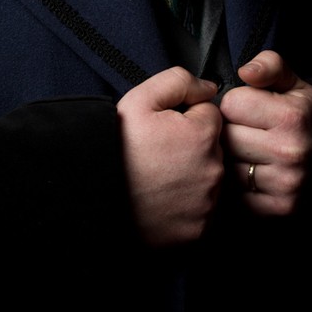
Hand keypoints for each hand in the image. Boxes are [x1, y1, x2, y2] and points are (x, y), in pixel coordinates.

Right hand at [117, 66, 222, 245]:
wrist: (97, 197)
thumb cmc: (118, 149)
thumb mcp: (140, 99)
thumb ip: (179, 81)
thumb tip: (208, 88)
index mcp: (204, 135)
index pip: (210, 114)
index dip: (186, 116)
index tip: (165, 128)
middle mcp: (213, 170)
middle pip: (212, 146)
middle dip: (191, 145)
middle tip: (159, 152)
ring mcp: (208, 203)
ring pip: (207, 176)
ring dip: (191, 173)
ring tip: (159, 175)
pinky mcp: (199, 229)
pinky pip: (201, 208)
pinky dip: (187, 203)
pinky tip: (163, 198)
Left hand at [220, 50, 311, 215]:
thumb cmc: (311, 116)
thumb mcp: (295, 82)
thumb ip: (269, 65)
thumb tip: (245, 72)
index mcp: (291, 117)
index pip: (231, 104)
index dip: (236, 102)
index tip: (249, 108)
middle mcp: (289, 152)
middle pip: (226, 136)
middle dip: (231, 129)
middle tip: (248, 129)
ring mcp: (285, 184)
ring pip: (227, 166)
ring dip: (232, 158)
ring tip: (251, 150)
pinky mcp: (279, 209)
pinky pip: (236, 194)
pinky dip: (238, 184)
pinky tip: (253, 172)